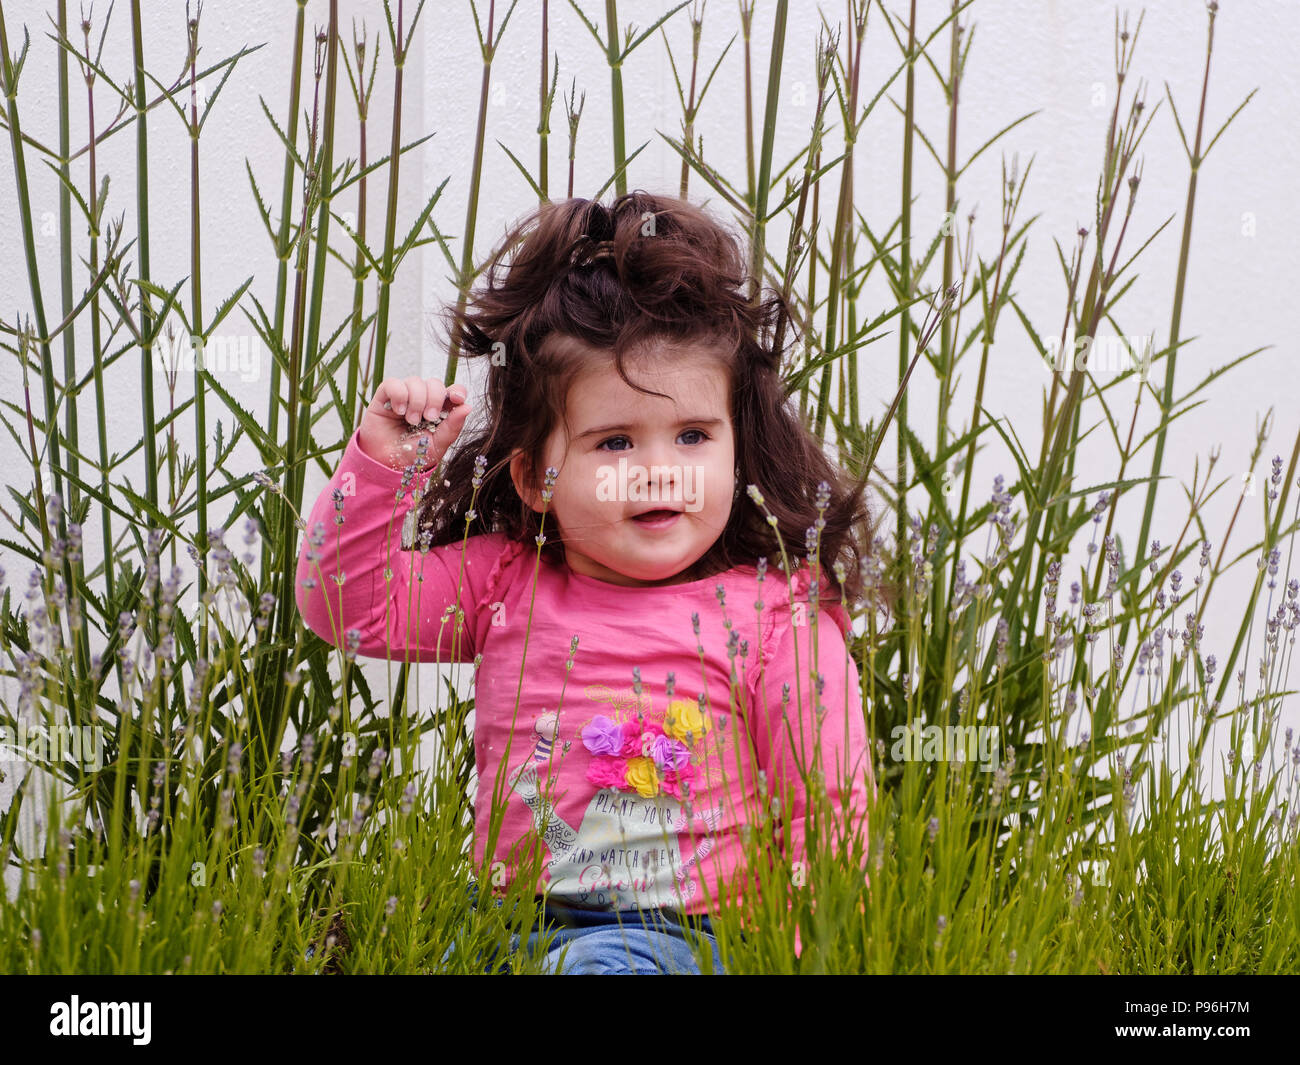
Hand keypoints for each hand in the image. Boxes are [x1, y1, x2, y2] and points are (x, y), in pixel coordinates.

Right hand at [358, 376, 472, 469]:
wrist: (386, 463)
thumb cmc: (413, 455)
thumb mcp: (437, 445)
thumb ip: (452, 427)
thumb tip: (467, 407)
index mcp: (440, 410)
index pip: (453, 391)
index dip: (457, 391)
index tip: (457, 399)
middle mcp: (423, 399)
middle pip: (435, 383)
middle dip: (435, 399)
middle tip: (429, 418)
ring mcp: (405, 396)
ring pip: (415, 381)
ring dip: (416, 401)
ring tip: (411, 420)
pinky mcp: (385, 396)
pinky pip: (394, 383)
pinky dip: (399, 395)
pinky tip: (398, 411)